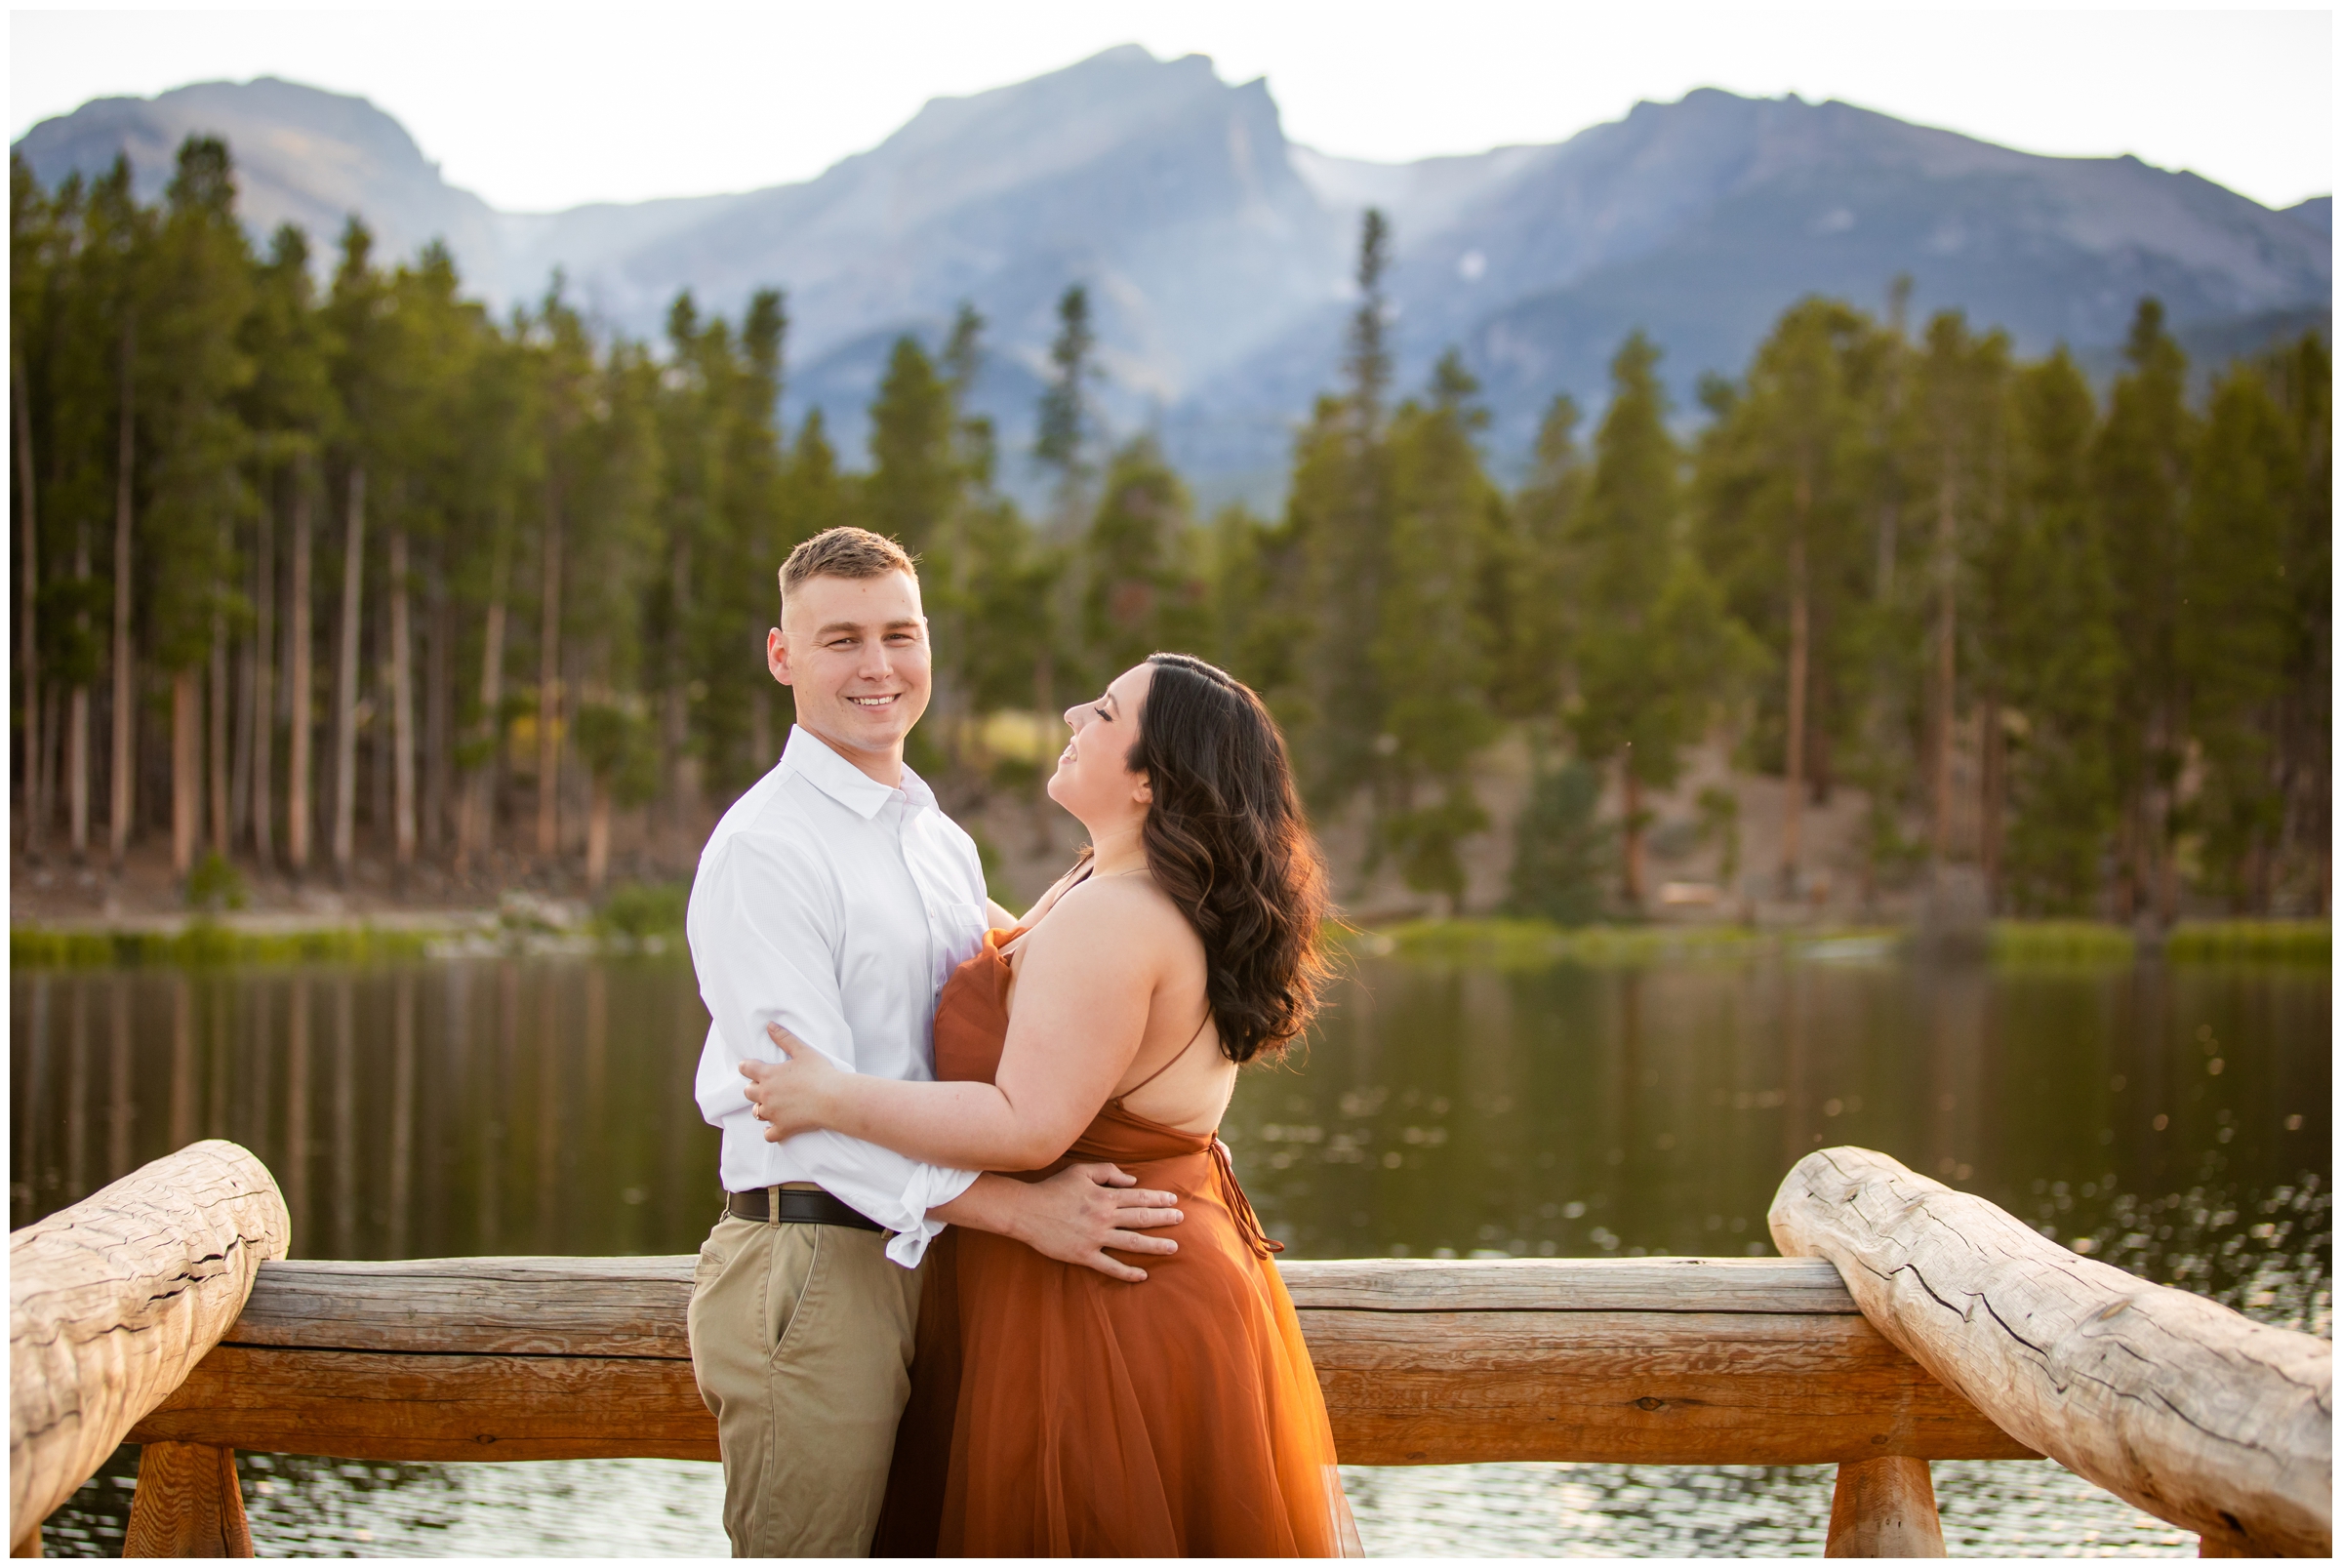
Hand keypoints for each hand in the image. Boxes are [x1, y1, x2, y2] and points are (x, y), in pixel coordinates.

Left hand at [739, 1024, 844, 1141]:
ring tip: (772, 1105)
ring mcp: (773, 1113)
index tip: (749, 1067)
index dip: (747, 1067)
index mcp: (768, 1075)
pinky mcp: (783, 1128)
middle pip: (748, 1092)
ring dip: (761, 1108)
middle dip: (754, 1088)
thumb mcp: (802, 1051)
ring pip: (756, 1112)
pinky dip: (770, 1131)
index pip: (746, 1069)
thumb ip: (784, 1038)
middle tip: (766, 1086)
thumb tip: (769, 1025)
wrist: (833, 1098)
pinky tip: (774, 1126)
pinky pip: (768, 1134)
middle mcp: (766, 1095)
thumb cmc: (820, 1073)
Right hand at [1007, 1163, 1184, 1283]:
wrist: (1026, 1211)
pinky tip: (1143, 1275)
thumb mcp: (1081, 1171)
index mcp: (1104, 1197)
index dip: (1158, 1199)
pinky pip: (1109, 1266)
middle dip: (1163, 1219)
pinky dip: (1127, 1272)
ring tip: (1173, 1247)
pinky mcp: (1084, 1255)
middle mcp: (1104, 1218)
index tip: (1174, 1201)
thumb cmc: (1054, 1188)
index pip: (1139, 1197)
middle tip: (1181, 1220)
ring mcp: (1095, 1238)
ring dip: (1155, 1245)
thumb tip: (1133, 1181)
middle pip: (1141, 1218)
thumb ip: (1108, 1172)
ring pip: (1132, 1242)